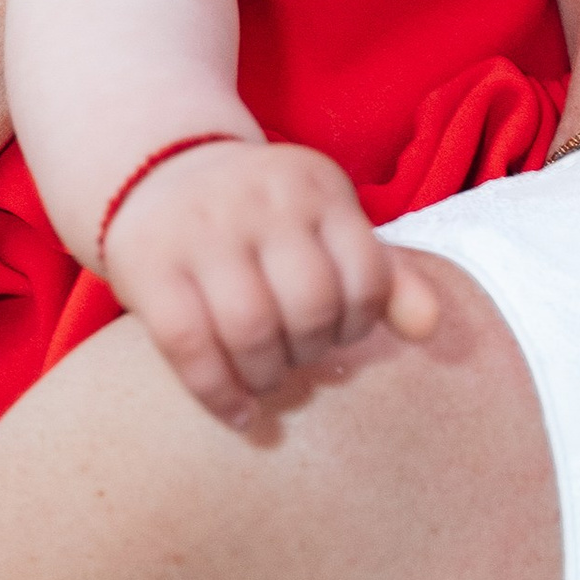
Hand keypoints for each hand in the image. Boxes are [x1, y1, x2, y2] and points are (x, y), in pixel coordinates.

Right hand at [100, 139, 439, 418]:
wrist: (157, 169)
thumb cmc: (261, 216)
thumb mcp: (326, 224)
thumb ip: (384, 275)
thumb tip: (429, 329)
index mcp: (316, 186)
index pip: (366, 274)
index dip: (360, 323)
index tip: (338, 334)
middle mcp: (261, 201)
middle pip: (311, 304)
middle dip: (311, 349)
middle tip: (297, 356)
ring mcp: (201, 231)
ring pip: (250, 327)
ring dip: (266, 374)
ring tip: (265, 379)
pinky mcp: (149, 265)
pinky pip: (188, 344)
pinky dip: (216, 391)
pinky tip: (235, 410)